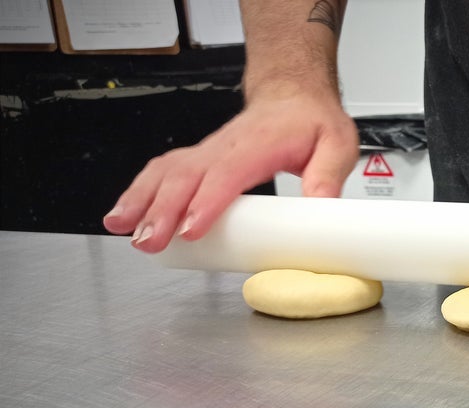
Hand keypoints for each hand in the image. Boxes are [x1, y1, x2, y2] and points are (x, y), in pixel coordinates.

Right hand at [102, 94, 358, 252]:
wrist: (293, 94)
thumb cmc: (312, 120)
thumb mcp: (337, 144)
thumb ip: (329, 175)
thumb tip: (322, 206)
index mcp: (259, 145)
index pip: (227, 174)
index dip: (207, 202)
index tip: (192, 229)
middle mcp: (225, 147)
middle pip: (185, 176)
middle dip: (162, 210)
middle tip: (149, 242)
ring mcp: (208, 153)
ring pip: (165, 172)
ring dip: (141, 199)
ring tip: (121, 228)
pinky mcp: (200, 160)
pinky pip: (163, 172)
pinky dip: (141, 192)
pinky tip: (126, 215)